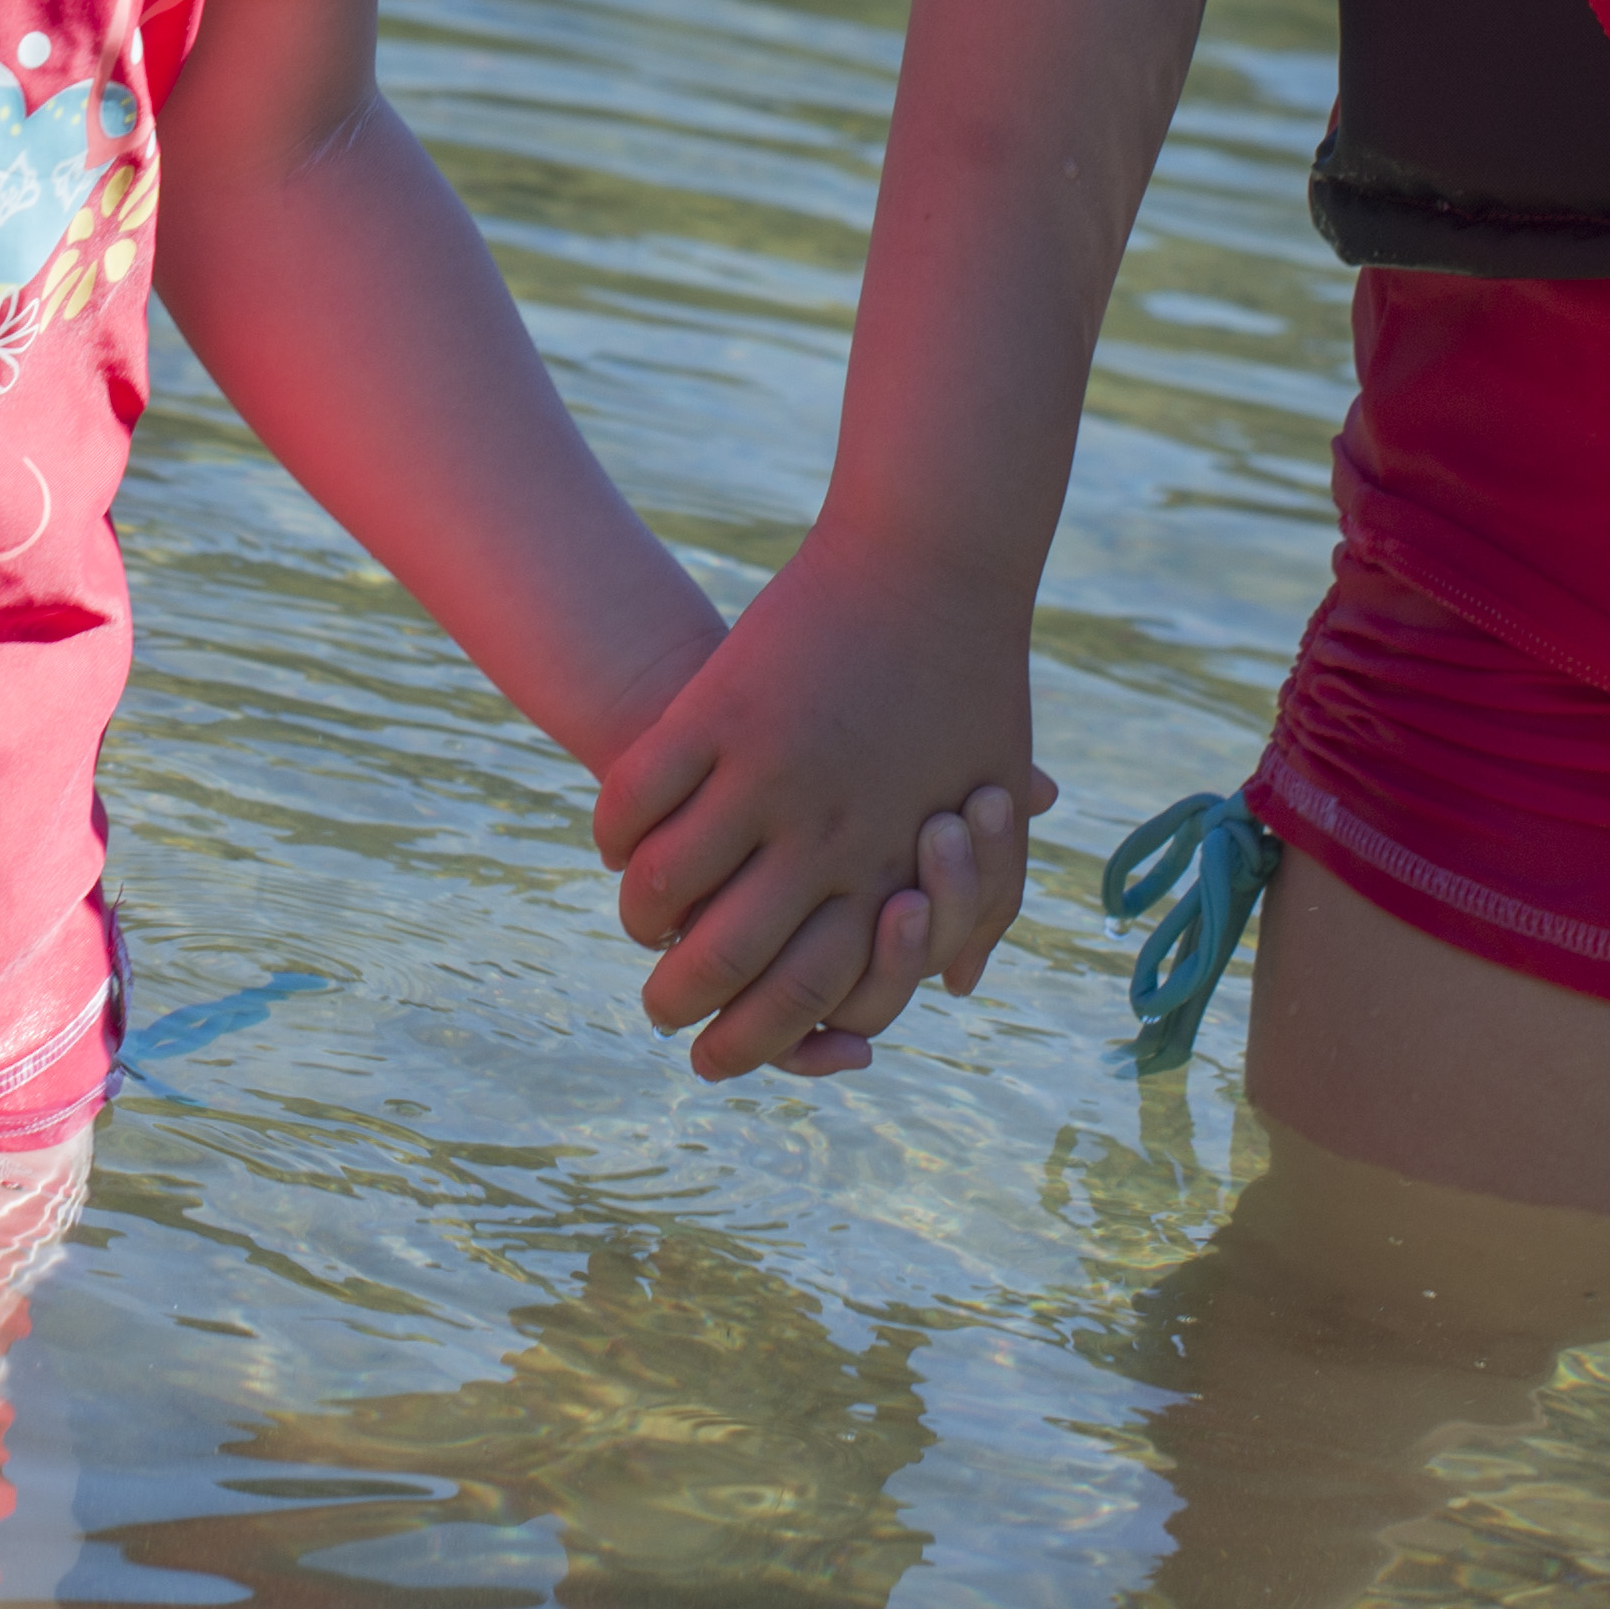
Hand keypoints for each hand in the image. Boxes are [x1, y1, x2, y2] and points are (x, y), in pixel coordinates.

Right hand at [591, 541, 1054, 1082]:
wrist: (933, 557)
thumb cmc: (974, 682)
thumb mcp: (995, 800)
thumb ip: (984, 903)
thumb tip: (955, 988)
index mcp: (894, 870)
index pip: (817, 1000)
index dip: (763, 1045)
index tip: (724, 1051)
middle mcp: (826, 839)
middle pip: (724, 964)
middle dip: (678, 1006)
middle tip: (660, 1011)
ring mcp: (765, 774)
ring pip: (664, 889)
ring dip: (639, 921)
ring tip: (638, 923)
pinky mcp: (716, 711)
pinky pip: (636, 801)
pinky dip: (614, 837)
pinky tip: (617, 845)